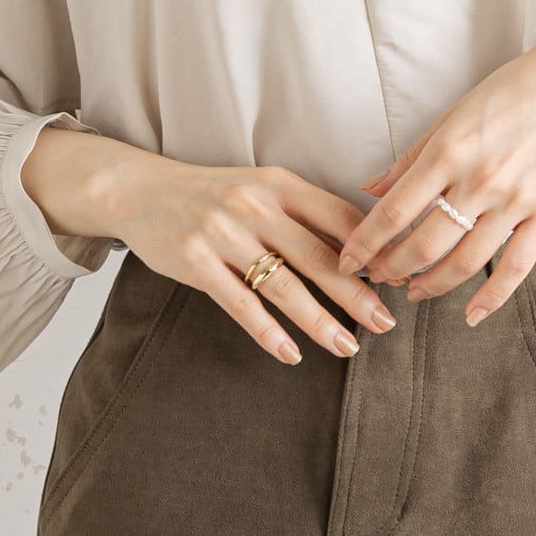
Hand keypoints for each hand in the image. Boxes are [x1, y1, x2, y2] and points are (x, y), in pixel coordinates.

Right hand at [116, 156, 399, 365]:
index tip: (395, 278)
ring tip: (347, 347)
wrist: (141, 190)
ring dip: (319, 321)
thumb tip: (360, 249)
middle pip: (317, 255)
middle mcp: (255, 204)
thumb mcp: (260, 187)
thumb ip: (303, 212)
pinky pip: (240, 304)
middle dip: (356, 293)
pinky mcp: (196, 261)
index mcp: (279, 182)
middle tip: (385, 323)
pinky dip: (269, 332)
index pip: (339, 215)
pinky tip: (291, 354)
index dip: (370, 248)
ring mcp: (223, 233)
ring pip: (283, 285)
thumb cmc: (212, 194)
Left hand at [334, 20, 535, 326]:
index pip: (395, 210)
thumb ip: (411, 158)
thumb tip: (370, 189)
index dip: (366, 242)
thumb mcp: (451, 115)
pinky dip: (492, 297)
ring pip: (465, 262)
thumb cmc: (509, 91)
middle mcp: (479, 179)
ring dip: (432, 284)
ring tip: (413, 292)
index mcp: (449, 151)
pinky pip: (516, 266)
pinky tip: (471, 314)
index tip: (348, 261)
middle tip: (377, 278)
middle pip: (425, 244)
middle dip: (393, 268)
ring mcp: (516, 200)